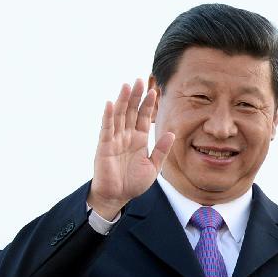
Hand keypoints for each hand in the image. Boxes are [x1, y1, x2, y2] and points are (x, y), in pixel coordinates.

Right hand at [87, 79, 174, 219]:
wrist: (118, 196)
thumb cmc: (134, 183)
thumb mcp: (153, 167)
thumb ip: (161, 150)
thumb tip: (172, 134)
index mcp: (139, 140)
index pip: (144, 117)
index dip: (148, 105)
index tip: (155, 91)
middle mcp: (127, 136)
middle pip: (131, 111)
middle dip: (136, 96)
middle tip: (140, 80)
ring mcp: (115, 139)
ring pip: (119, 115)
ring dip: (123, 100)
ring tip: (127, 85)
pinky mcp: (105, 146)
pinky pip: (107, 128)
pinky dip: (109, 116)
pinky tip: (111, 103)